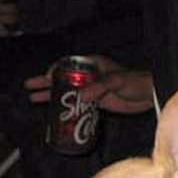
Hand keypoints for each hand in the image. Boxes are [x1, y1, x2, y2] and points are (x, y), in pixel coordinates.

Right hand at [24, 55, 154, 113]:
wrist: (148, 96)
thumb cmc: (136, 82)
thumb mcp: (118, 80)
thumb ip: (101, 86)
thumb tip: (82, 96)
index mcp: (92, 64)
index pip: (67, 64)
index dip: (55, 70)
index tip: (46, 78)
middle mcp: (89, 76)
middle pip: (62, 77)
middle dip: (45, 82)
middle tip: (29, 87)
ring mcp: (91, 89)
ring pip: (66, 91)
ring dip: (51, 95)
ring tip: (34, 98)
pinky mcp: (95, 102)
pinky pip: (76, 104)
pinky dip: (66, 107)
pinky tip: (55, 113)